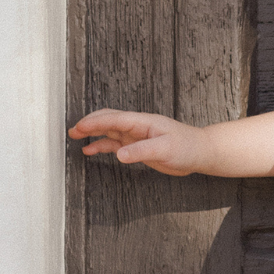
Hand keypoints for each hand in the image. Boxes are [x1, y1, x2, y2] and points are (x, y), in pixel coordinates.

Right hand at [68, 109, 209, 175]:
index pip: (114, 119)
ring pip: (110, 131)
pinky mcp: (139, 147)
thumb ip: (141, 151)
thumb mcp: (165, 150)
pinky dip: (103, 146)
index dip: (95, 122)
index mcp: (143, 122)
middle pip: (108, 120)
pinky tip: (92, 151)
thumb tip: (119, 154)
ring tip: (76, 138)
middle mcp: (138, 126)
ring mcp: (137, 136)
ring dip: (93, 134)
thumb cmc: (187, 147)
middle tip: (72, 131)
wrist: (201, 153)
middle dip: (89, 124)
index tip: (79, 127)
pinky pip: (116, 144)